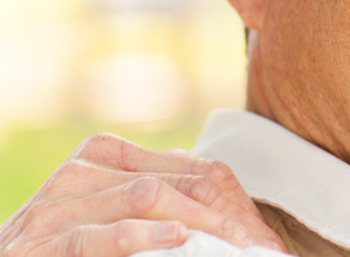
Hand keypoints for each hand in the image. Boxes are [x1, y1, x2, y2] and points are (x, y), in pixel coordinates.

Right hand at [0, 134, 285, 256]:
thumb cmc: (71, 243)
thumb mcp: (116, 212)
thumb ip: (159, 189)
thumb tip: (216, 184)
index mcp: (102, 156)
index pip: (182, 167)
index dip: (225, 196)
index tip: (256, 229)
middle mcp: (77, 174)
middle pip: (168, 181)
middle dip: (215, 213)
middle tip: (252, 242)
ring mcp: (53, 209)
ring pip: (141, 198)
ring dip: (193, 224)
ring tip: (227, 243)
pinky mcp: (39, 247)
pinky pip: (94, 238)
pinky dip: (140, 237)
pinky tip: (175, 240)